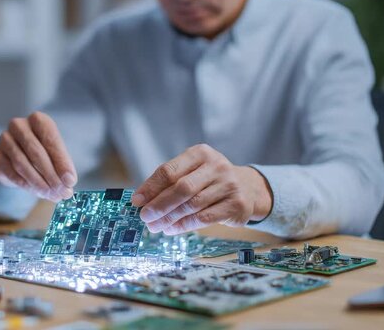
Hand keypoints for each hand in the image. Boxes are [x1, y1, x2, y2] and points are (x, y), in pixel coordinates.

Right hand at [0, 111, 76, 201]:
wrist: (21, 156)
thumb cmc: (44, 152)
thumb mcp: (56, 154)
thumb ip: (62, 166)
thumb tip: (68, 183)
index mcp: (38, 120)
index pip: (51, 140)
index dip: (62, 162)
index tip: (70, 181)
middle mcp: (19, 126)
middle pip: (36, 153)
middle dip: (51, 176)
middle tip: (62, 192)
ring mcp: (5, 139)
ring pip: (22, 164)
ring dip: (39, 183)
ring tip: (51, 195)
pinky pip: (11, 173)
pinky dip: (26, 185)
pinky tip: (37, 192)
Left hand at [131, 144, 271, 234]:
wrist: (248, 188)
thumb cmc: (209, 180)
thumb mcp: (192, 172)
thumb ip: (169, 183)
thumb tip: (142, 201)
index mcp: (200, 153)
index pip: (169, 170)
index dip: (150, 187)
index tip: (136, 201)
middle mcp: (217, 166)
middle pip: (181, 188)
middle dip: (159, 205)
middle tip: (145, 217)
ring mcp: (229, 185)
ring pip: (192, 205)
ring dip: (169, 218)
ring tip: (155, 226)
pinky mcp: (236, 205)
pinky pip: (204, 218)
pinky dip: (184, 226)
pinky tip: (172, 229)